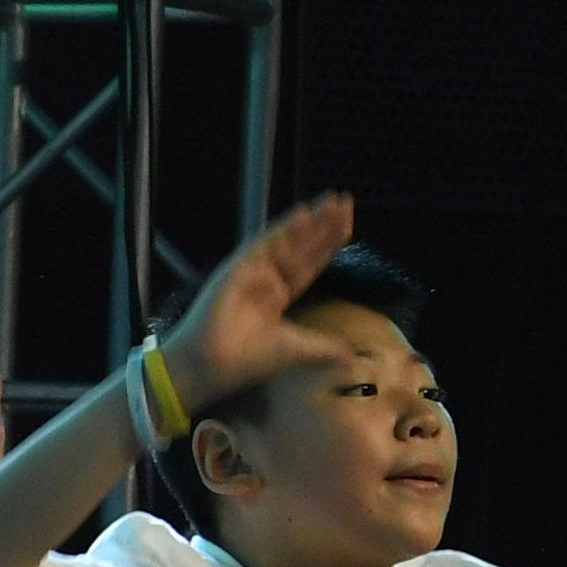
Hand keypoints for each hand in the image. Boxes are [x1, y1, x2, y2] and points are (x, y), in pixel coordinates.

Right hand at [157, 191, 356, 418]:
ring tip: (333, 201)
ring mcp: (252, 271)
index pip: (309, 264)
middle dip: (324, 226)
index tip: (348, 225)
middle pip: (303, 247)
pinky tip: (304, 213)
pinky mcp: (238, 267)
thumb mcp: (296, 349)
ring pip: (288, 241)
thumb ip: (324, 348)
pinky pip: (265, 243)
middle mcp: (267, 279)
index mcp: (279, 296)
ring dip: (311, 221)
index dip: (328, 245)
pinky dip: (284, 228)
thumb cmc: (249, 359)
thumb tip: (352, 357)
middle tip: (346, 201)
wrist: (213, 364)